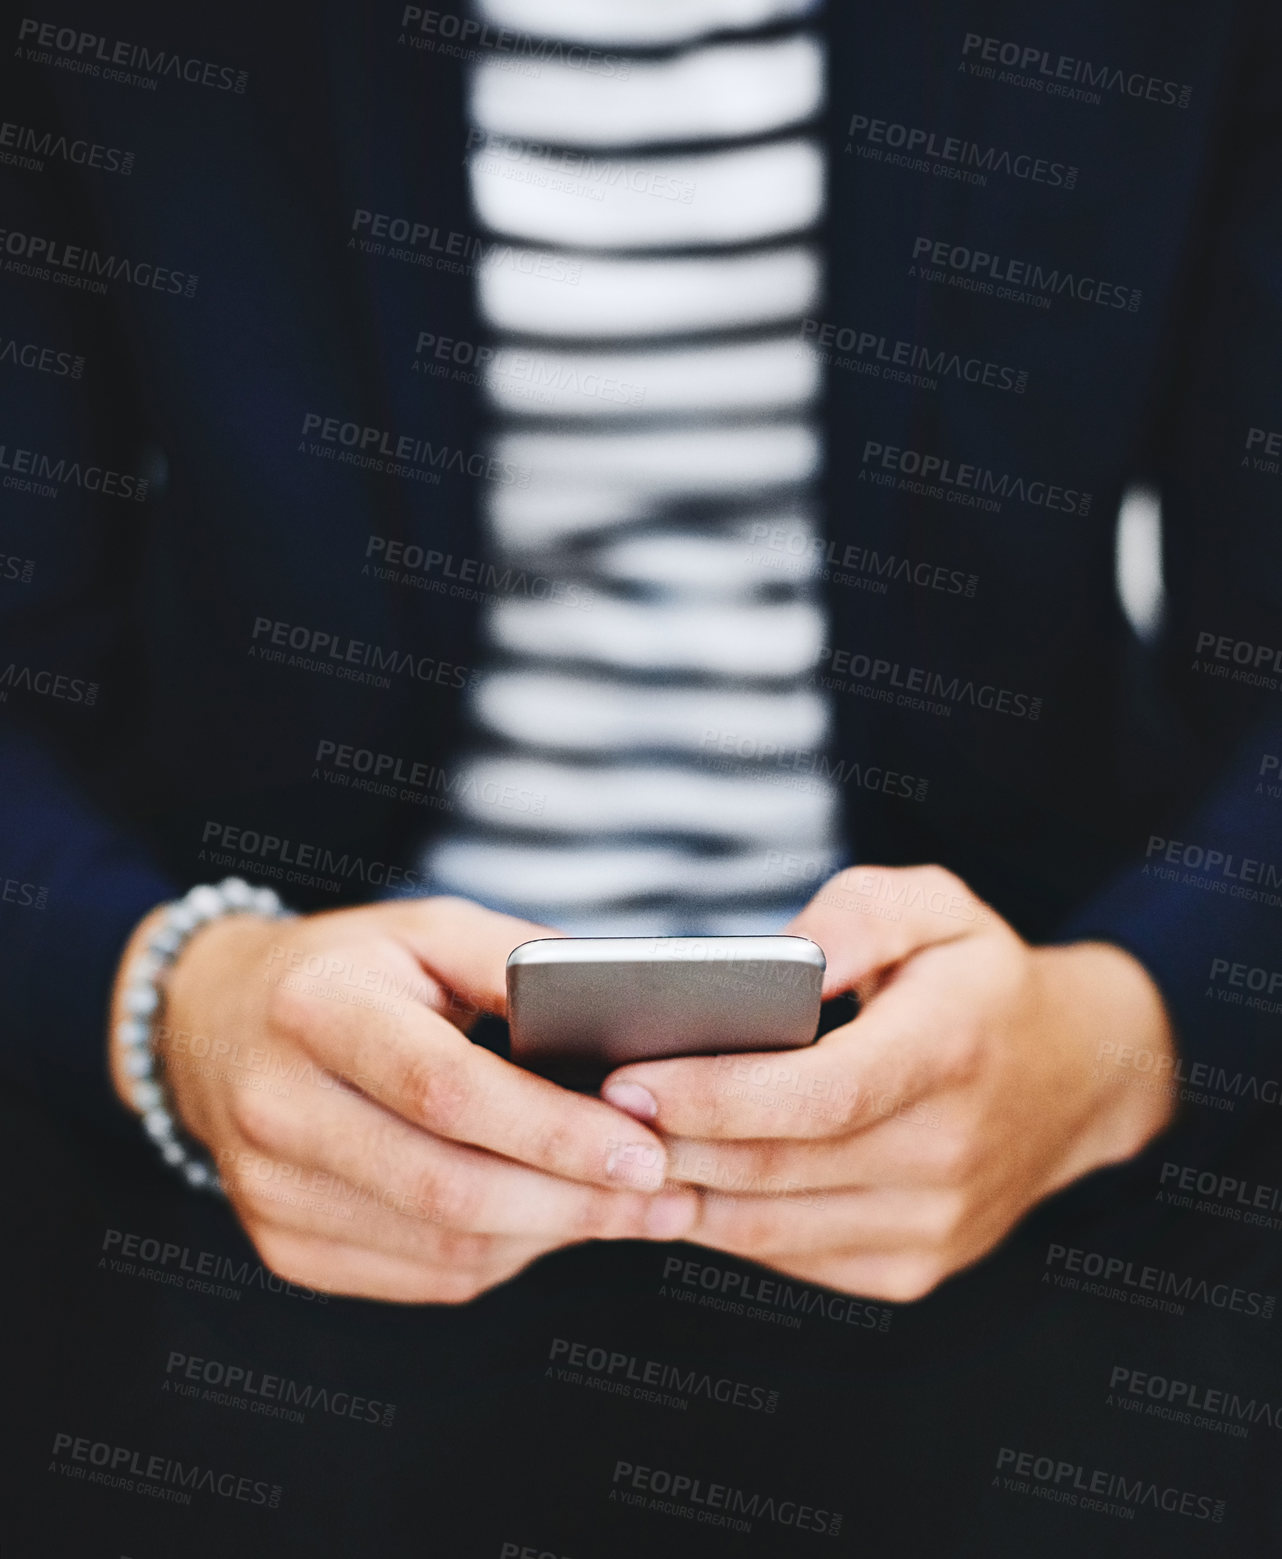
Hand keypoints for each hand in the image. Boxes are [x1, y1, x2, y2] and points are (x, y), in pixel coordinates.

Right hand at [110, 896, 695, 1301]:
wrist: (217, 1022)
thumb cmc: (351, 968)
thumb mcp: (428, 930)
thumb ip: (518, 964)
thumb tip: (622, 1020)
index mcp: (316, 1010)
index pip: (447, 1091)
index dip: (552, 1130)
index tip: (644, 1149)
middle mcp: (278, 1108)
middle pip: (450, 1188)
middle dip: (576, 1201)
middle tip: (668, 1193)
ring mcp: (269, 1190)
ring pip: (444, 1247)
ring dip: (554, 1236)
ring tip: (634, 1210)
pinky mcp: (280, 1243)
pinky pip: (421, 1275)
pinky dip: (504, 1256)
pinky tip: (553, 1220)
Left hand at [601, 865, 1176, 1302]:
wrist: (1076, 1077)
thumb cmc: (980, 976)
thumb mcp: (937, 904)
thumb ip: (861, 912)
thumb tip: (785, 957)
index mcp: (953, 1050)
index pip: (818, 1094)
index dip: (715, 1094)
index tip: (625, 1079)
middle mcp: (949, 1152)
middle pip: (776, 1165)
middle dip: (667, 1141)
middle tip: (581, 1110)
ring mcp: (933, 1225)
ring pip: (769, 1224)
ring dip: (678, 1191)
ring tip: (602, 1147)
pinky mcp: (911, 1267)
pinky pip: (788, 1255)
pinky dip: (721, 1221)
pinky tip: (672, 1178)